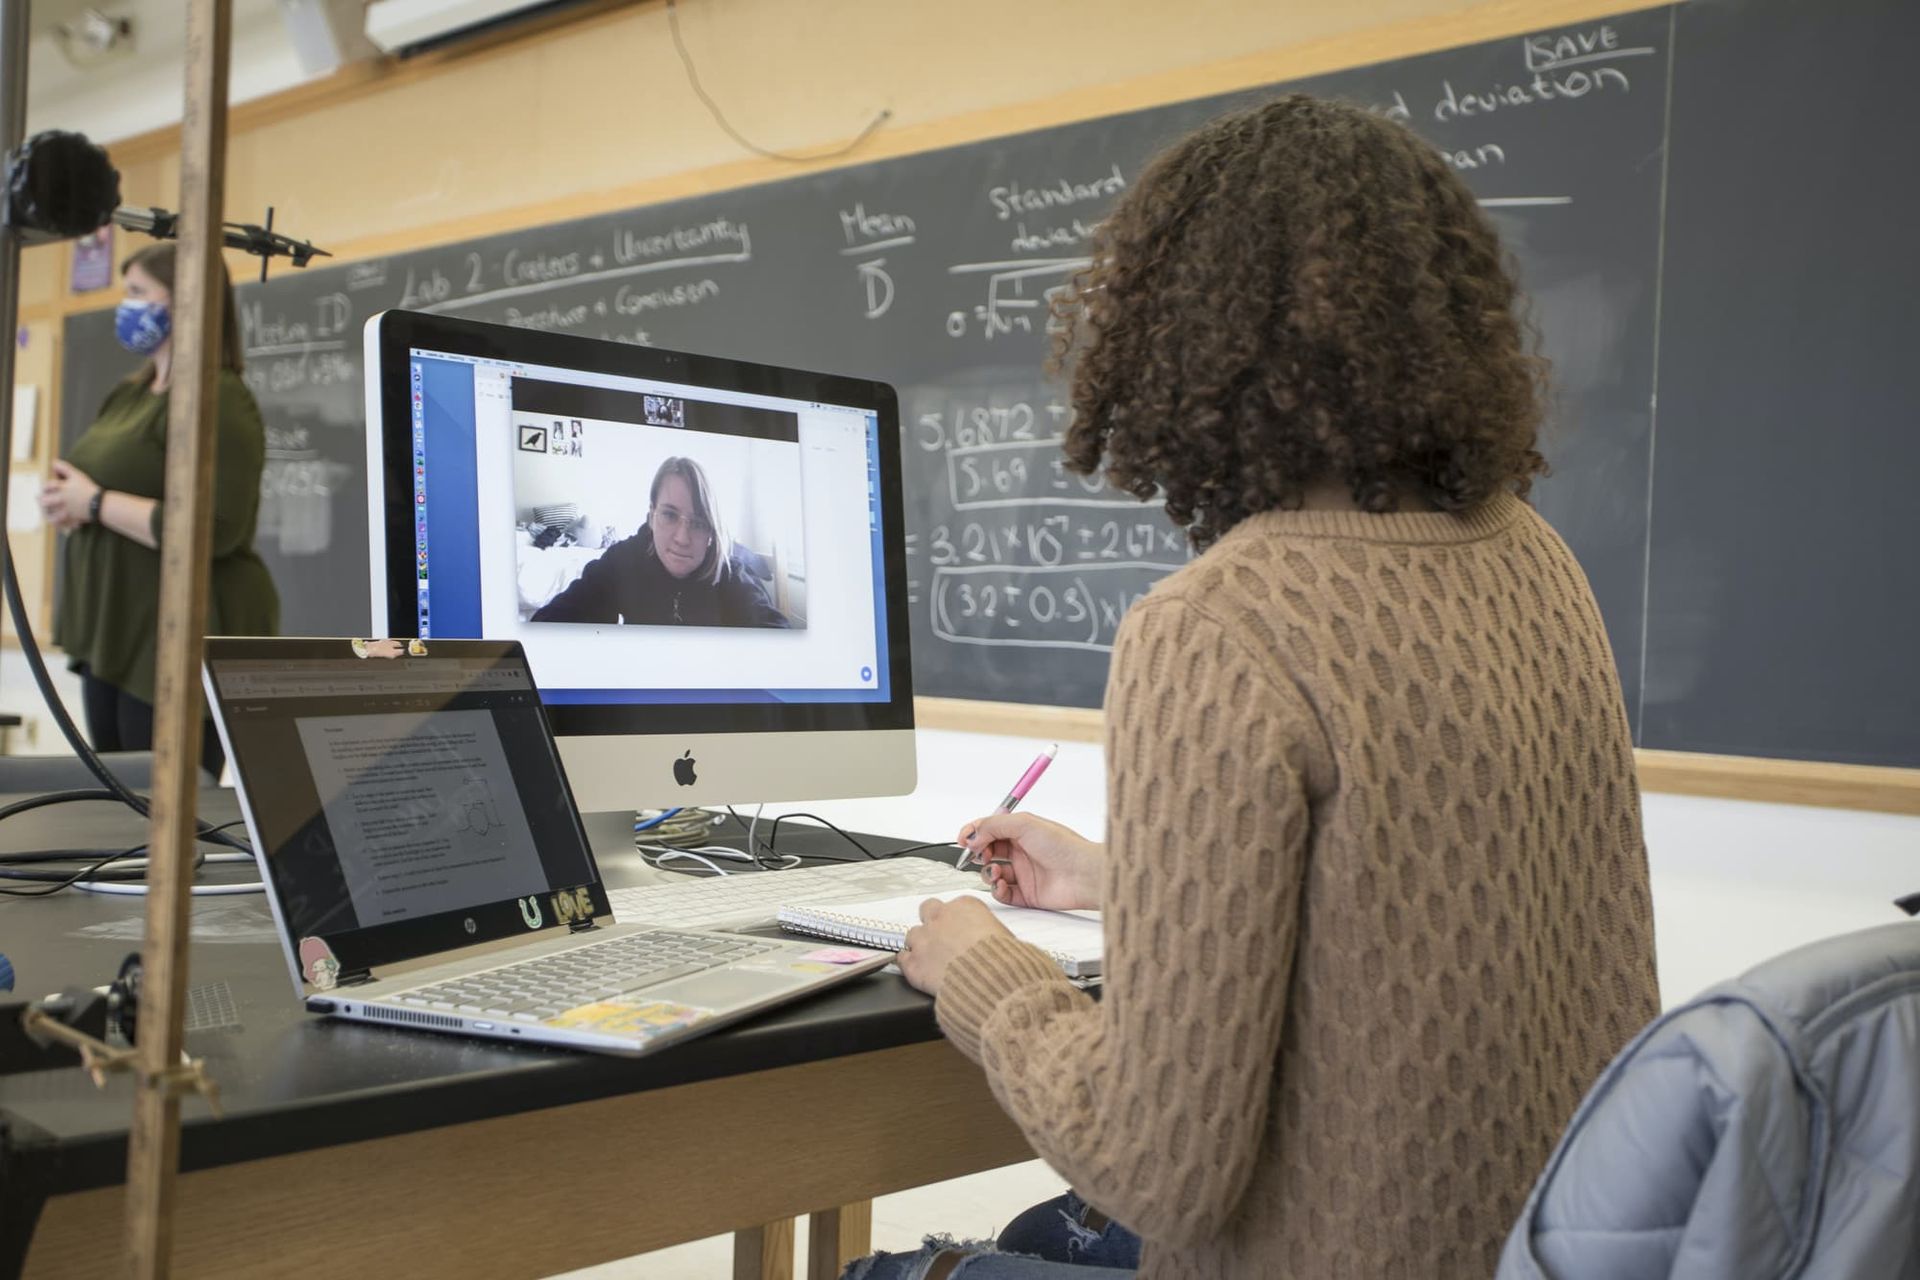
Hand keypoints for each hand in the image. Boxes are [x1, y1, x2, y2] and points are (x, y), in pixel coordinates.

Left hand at [40, 461, 100, 532]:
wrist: (101, 504)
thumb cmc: (89, 489)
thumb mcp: (78, 475)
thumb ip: (65, 468)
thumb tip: (53, 462)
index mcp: (62, 488)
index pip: (47, 486)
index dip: (44, 487)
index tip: (44, 488)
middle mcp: (61, 499)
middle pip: (44, 501)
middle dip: (41, 501)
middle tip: (39, 501)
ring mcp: (66, 510)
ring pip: (51, 515)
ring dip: (47, 515)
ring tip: (46, 514)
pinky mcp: (72, 518)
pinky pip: (62, 524)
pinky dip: (60, 525)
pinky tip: (60, 525)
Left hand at [898, 895, 1010, 996]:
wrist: (991, 981)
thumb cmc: (1003, 960)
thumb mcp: (1006, 936)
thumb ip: (990, 932)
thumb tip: (992, 941)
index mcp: (966, 906)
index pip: (955, 905)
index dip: (957, 920)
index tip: (961, 930)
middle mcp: (941, 917)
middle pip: (928, 909)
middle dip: (932, 922)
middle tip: (941, 938)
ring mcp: (924, 939)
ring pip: (912, 934)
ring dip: (920, 944)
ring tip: (932, 959)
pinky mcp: (914, 963)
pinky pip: (902, 958)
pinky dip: (908, 963)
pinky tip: (919, 970)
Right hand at [956, 811, 1102, 911]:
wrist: (1083, 874)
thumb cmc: (1063, 846)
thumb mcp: (1024, 824)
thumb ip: (993, 825)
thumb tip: (973, 836)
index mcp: (1022, 832)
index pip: (990, 829)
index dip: (974, 833)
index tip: (963, 840)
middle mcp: (1021, 851)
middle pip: (988, 851)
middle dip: (977, 853)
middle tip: (977, 854)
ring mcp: (1023, 874)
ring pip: (993, 873)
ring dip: (987, 872)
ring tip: (995, 871)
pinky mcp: (1026, 895)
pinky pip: (1002, 894)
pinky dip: (997, 890)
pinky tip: (1001, 885)